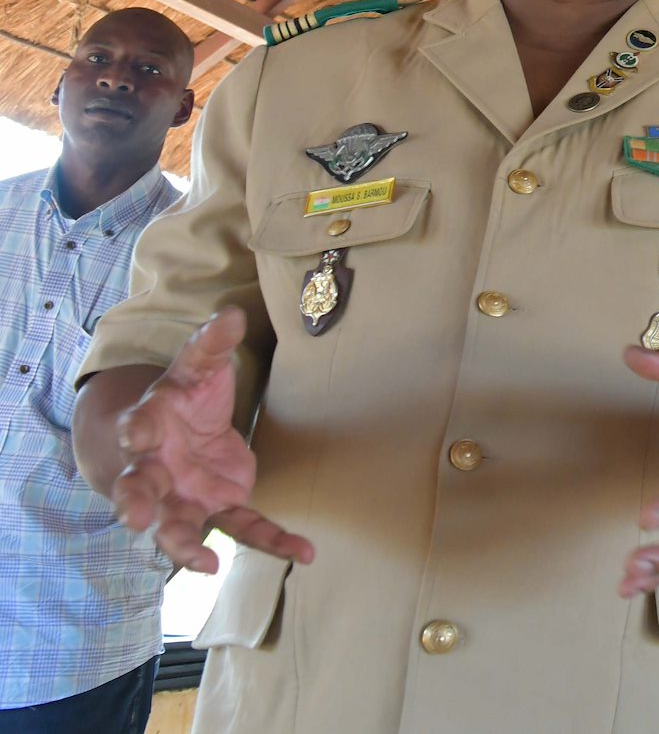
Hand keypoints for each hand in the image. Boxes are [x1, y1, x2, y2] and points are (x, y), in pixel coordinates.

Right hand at [111, 308, 313, 571]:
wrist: (178, 436)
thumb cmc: (185, 399)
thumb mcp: (197, 368)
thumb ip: (210, 345)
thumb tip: (230, 314)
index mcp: (149, 427)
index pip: (137, 427)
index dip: (136, 429)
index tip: (136, 431)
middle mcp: (157, 471)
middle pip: (139, 489)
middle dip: (134, 503)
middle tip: (133, 517)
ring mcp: (184, 497)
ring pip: (177, 527)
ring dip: (184, 547)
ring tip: (202, 566)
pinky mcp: (220, 509)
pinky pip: (244, 529)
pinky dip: (273, 541)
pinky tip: (304, 552)